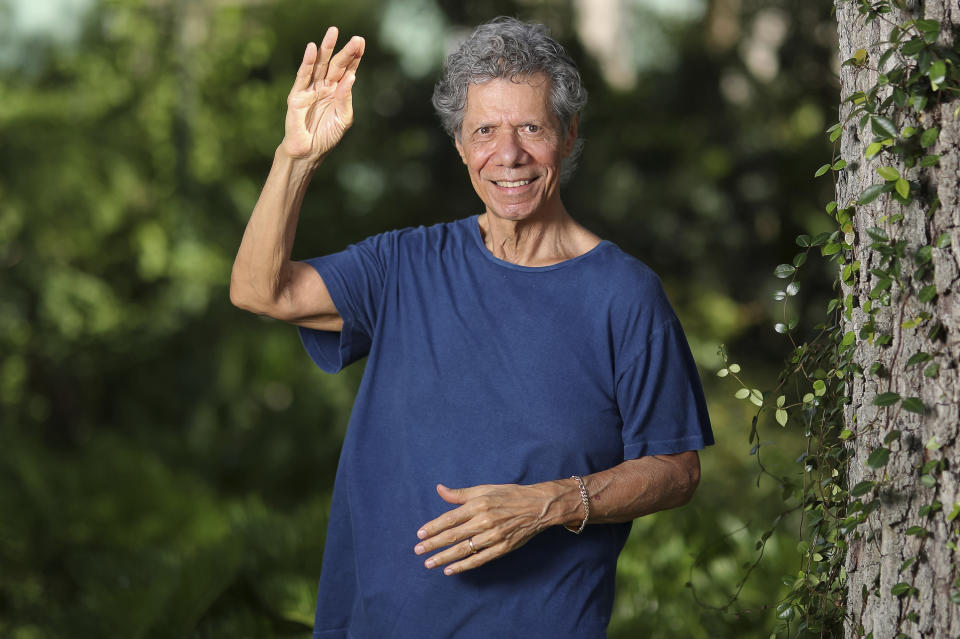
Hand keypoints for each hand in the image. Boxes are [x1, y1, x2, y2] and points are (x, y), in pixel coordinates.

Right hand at [281, 27, 364, 161]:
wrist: (309, 152)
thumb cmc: (327, 136)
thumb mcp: (343, 118)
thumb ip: (346, 98)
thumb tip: (351, 77)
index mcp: (337, 92)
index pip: (347, 71)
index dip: (354, 58)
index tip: (362, 44)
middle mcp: (324, 87)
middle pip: (336, 65)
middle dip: (346, 52)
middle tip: (357, 38)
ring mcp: (311, 90)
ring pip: (320, 66)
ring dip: (326, 49)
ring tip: (333, 33)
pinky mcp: (298, 95)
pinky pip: (303, 76)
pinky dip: (307, 62)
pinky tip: (312, 49)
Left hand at [414, 482, 564, 575]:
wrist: (538, 506)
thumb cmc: (509, 495)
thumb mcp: (484, 489)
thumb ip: (460, 494)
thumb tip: (439, 489)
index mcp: (478, 504)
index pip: (450, 518)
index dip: (433, 527)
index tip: (420, 534)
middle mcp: (484, 521)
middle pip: (453, 535)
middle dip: (433, 544)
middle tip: (418, 551)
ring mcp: (493, 536)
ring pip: (464, 550)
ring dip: (444, 558)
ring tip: (429, 563)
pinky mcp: (502, 548)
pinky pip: (479, 560)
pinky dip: (463, 566)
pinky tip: (450, 570)